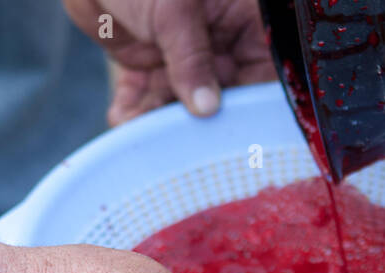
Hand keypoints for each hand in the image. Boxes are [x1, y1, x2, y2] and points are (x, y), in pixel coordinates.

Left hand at [63, 0, 275, 124]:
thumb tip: (208, 108)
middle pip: (221, 99)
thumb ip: (192, 60)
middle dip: (200, 124)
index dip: (251, 109)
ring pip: (180, 104)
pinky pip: (146, 98)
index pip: (261, 75)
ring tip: (142, 134)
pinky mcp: (149, 65)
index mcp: (242, 23)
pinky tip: (123, 119)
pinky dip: (133, 111)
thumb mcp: (175, 11)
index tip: (236, 138)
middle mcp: (218, 45)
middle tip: (185, 147)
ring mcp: (183, 58)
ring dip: (160, 122)